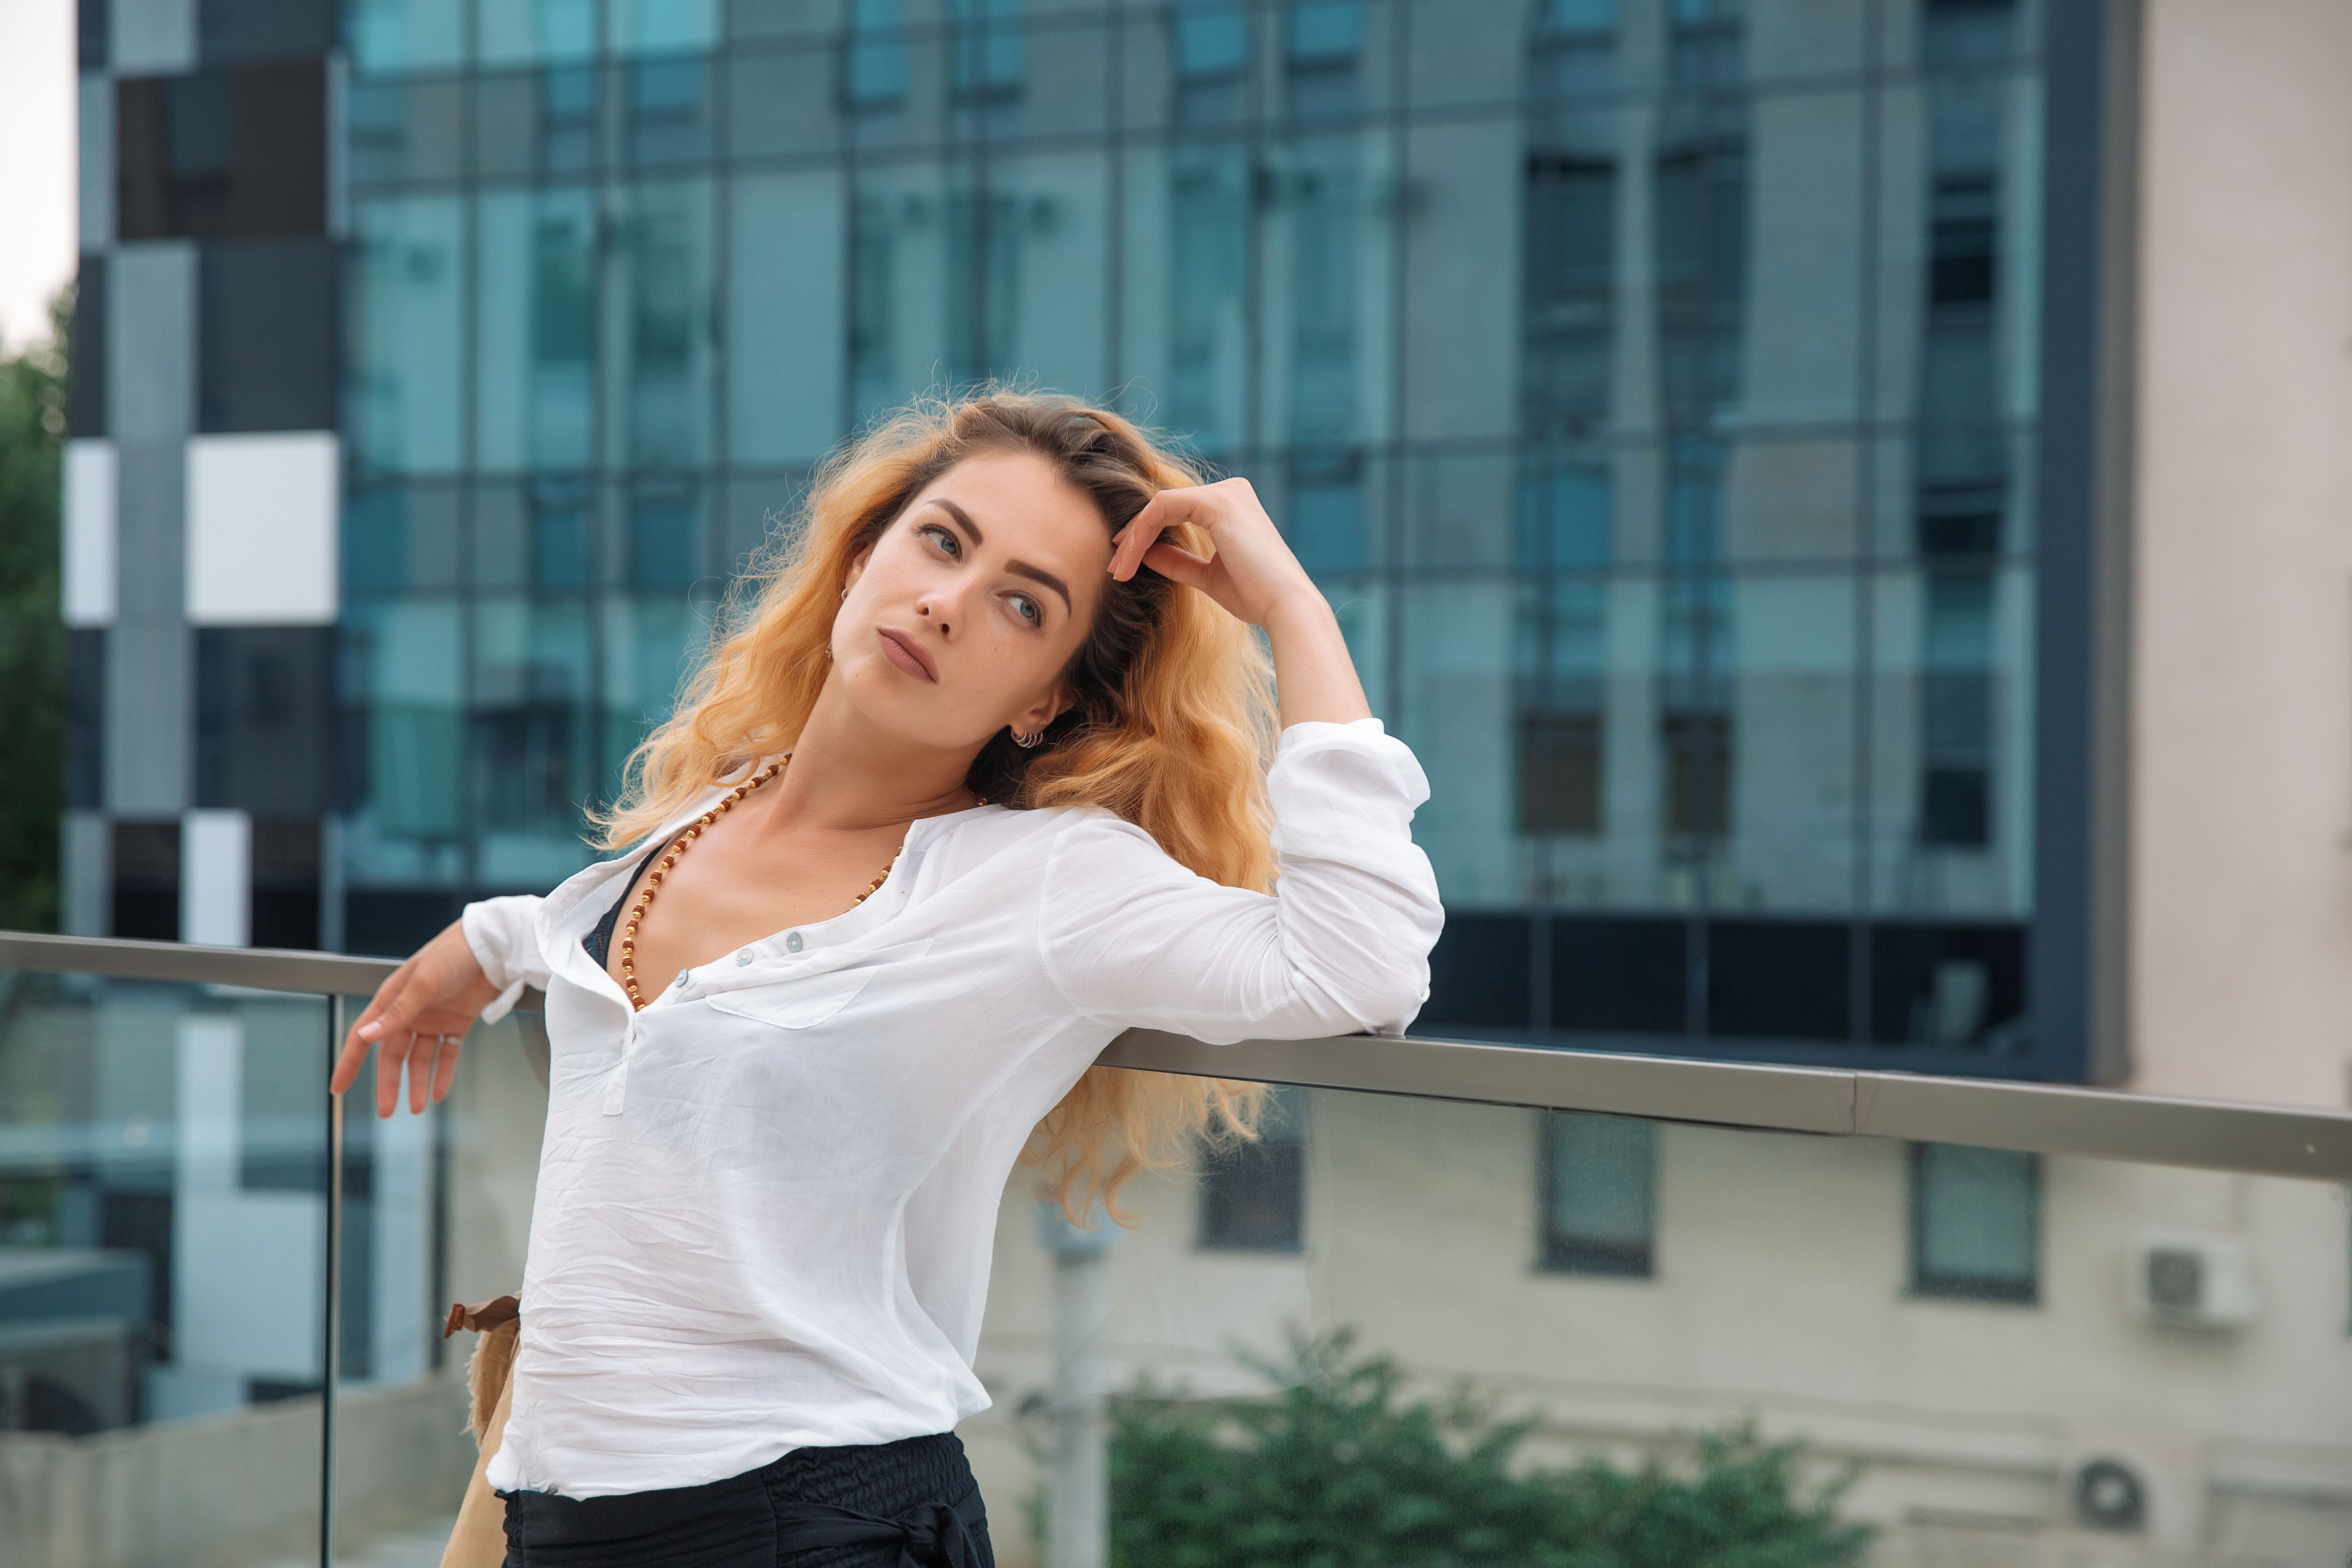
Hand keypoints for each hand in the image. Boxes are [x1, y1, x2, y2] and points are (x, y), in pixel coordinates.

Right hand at [331, 920, 506, 1117]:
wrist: (492, 945)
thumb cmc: (452, 954)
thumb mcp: (423, 983)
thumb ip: (397, 1012)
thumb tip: (366, 1036)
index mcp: (392, 999)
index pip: (363, 1036)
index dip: (349, 1062)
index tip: (338, 1088)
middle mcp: (410, 1012)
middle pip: (392, 1055)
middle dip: (388, 1083)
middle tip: (387, 1111)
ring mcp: (434, 1019)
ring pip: (419, 1059)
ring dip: (417, 1082)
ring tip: (418, 1108)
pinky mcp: (458, 1022)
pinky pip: (447, 1054)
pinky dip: (443, 1073)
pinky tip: (439, 1093)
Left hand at [1109, 476, 1372, 727]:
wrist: (1284, 607)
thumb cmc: (1254, 596)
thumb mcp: (1208, 576)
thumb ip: (1179, 561)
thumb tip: (1147, 554)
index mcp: (1232, 505)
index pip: (1175, 511)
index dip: (1144, 534)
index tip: (1123, 562)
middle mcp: (1230, 491)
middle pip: (1164, 505)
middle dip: (1134, 535)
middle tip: (1114, 566)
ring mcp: (1225, 492)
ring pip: (1159, 506)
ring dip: (1133, 537)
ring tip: (1118, 568)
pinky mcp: (1217, 502)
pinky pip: (1162, 508)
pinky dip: (1141, 533)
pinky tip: (1129, 558)